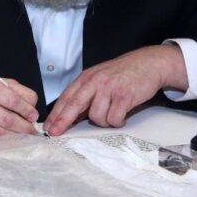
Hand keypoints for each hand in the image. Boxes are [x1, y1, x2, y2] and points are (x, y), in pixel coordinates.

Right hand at [0, 75, 39, 135]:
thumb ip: (16, 91)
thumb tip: (32, 106)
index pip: (12, 99)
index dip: (26, 109)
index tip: (34, 116)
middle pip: (7, 118)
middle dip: (23, 126)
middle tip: (32, 129)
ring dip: (13, 134)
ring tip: (20, 132)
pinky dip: (0, 136)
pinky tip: (5, 133)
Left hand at [44, 45, 186, 135]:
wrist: (148, 64)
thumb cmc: (122, 74)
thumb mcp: (98, 78)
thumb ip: (85, 94)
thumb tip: (69, 115)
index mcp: (86, 78)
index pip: (66, 97)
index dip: (56, 114)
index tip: (48, 126)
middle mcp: (95, 82)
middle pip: (74, 105)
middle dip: (63, 121)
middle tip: (55, 133)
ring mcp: (109, 88)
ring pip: (96, 116)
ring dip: (103, 122)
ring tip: (111, 115)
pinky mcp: (124, 96)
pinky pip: (114, 118)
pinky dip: (117, 122)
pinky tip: (121, 116)